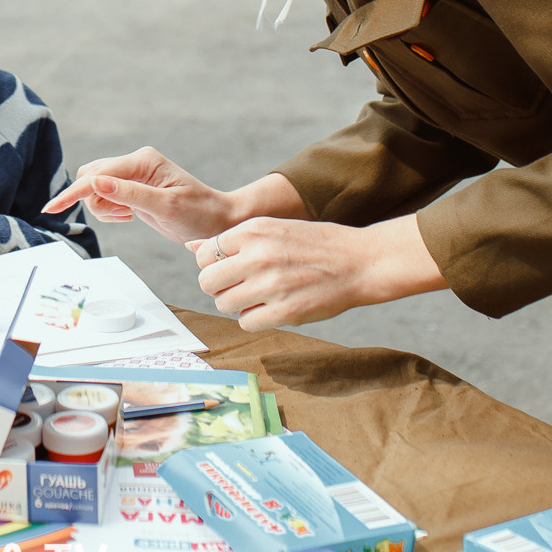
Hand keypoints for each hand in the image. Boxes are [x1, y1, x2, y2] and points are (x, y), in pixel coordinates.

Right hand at [41, 147, 243, 244]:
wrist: (218, 222)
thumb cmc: (199, 213)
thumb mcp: (165, 206)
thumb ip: (129, 194)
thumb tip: (93, 181)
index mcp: (142, 160)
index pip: (97, 174)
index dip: (74, 192)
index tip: (52, 209)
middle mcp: (135, 163)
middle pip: (90, 177)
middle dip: (94, 201)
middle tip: (122, 218)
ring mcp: (133, 175)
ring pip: (95, 188)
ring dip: (103, 208)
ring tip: (128, 218)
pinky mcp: (132, 188)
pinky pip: (105, 196)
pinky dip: (109, 210)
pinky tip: (130, 216)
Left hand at [190, 214, 446, 332]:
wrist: (360, 261)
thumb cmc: (314, 244)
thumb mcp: (273, 228)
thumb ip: (233, 240)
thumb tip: (191, 247)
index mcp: (253, 231)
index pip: (205, 254)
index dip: (214, 265)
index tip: (230, 269)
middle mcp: (258, 255)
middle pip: (207, 282)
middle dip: (219, 287)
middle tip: (240, 286)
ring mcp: (271, 284)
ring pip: (224, 304)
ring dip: (236, 305)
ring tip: (258, 296)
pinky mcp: (285, 311)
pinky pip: (246, 323)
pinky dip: (254, 319)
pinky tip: (271, 308)